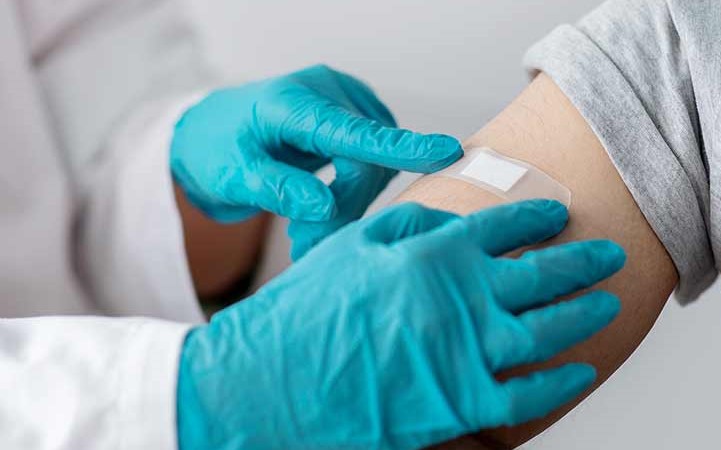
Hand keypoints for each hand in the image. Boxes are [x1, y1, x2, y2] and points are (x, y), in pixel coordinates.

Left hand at [170, 64, 461, 257]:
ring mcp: (341, 106)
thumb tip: (323, 205)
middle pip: (366, 158)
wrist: (207, 137)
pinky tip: (321, 212)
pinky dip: (353, 195)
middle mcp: (325, 95)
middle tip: (308, 243)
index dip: (399, 146)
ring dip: (349, 205)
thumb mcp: (231, 174)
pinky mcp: (351, 122)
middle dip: (346, 206)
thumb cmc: (214, 151)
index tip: (446, 152)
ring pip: (373, 165)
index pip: (353, 129)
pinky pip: (371, 163)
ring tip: (307, 232)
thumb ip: (276, 187)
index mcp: (291, 102)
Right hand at [176, 200, 624, 449]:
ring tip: (608, 302)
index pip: (505, 225)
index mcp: (436, 254)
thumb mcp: (352, 246)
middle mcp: (464, 298)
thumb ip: (409, 227)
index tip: (559, 214)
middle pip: (544, 274)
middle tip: (608, 254)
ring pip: (550, 330)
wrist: (275, 382)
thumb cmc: (306, 310)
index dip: (538, 217)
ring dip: (585, 313)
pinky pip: (530, 394)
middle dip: (583, 260)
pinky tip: (580, 370)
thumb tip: (452, 223)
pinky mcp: (464, 404)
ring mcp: (469, 353)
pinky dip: (561, 382)